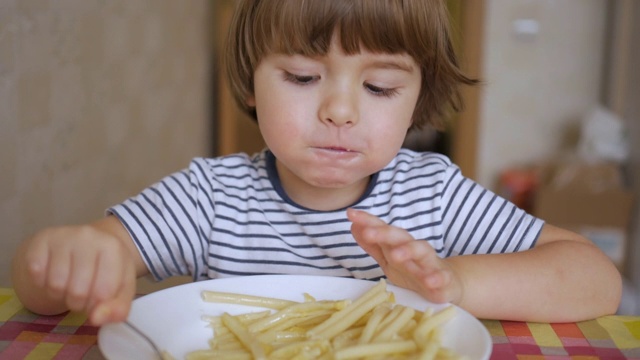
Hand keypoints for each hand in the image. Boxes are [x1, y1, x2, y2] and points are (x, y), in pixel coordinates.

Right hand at [13, 222, 137, 325]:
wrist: (82, 245)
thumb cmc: (104, 269)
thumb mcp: (121, 287)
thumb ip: (118, 308)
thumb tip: (97, 319)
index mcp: (112, 247)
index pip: (103, 292)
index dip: (98, 306)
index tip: (98, 300)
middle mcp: (87, 236)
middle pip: (77, 291)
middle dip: (78, 303)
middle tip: (82, 295)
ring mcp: (62, 236)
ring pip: (55, 284)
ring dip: (60, 294)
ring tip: (68, 285)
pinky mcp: (40, 240)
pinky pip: (36, 274)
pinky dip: (42, 283)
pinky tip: (52, 275)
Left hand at [347, 208, 463, 304]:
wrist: (447, 283)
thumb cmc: (412, 269)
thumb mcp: (389, 258)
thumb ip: (372, 245)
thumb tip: (353, 225)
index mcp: (399, 244)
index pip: (383, 229)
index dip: (368, 221)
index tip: (351, 214)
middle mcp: (414, 249)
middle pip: (400, 237)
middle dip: (384, 233)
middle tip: (368, 233)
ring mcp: (430, 263)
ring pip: (422, 252)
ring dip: (409, 251)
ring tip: (396, 255)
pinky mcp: (444, 280)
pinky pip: (441, 278)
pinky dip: (436, 278)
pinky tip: (430, 281)